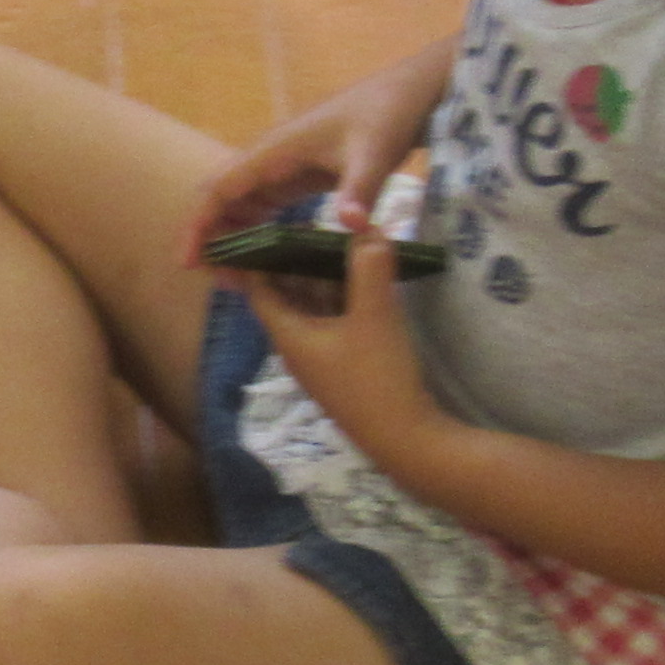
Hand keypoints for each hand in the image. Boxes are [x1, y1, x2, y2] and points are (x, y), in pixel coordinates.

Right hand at [186, 106, 397, 264]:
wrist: (407, 92)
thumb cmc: (385, 115)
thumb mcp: (374, 154)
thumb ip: (359, 190)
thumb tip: (350, 227)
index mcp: (274, 151)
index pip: (220, 189)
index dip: (198, 225)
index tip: (188, 263)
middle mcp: (268, 159)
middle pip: (220, 199)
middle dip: (210, 239)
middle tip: (222, 282)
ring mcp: (281, 167)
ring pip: (238, 204)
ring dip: (230, 237)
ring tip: (237, 278)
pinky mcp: (296, 175)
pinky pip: (262, 206)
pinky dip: (254, 231)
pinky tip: (261, 259)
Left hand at [235, 229, 437, 465]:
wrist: (405, 438)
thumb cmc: (377, 375)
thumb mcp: (375, 314)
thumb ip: (369, 268)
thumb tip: (367, 228)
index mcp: (288, 334)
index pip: (260, 289)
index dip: (262, 257)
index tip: (275, 226)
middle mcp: (297, 347)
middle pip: (288, 296)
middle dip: (300, 262)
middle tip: (319, 228)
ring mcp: (321, 360)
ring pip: (315, 309)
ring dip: (326, 280)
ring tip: (345, 245)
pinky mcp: (345, 368)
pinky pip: (335, 324)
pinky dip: (344, 301)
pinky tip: (366, 282)